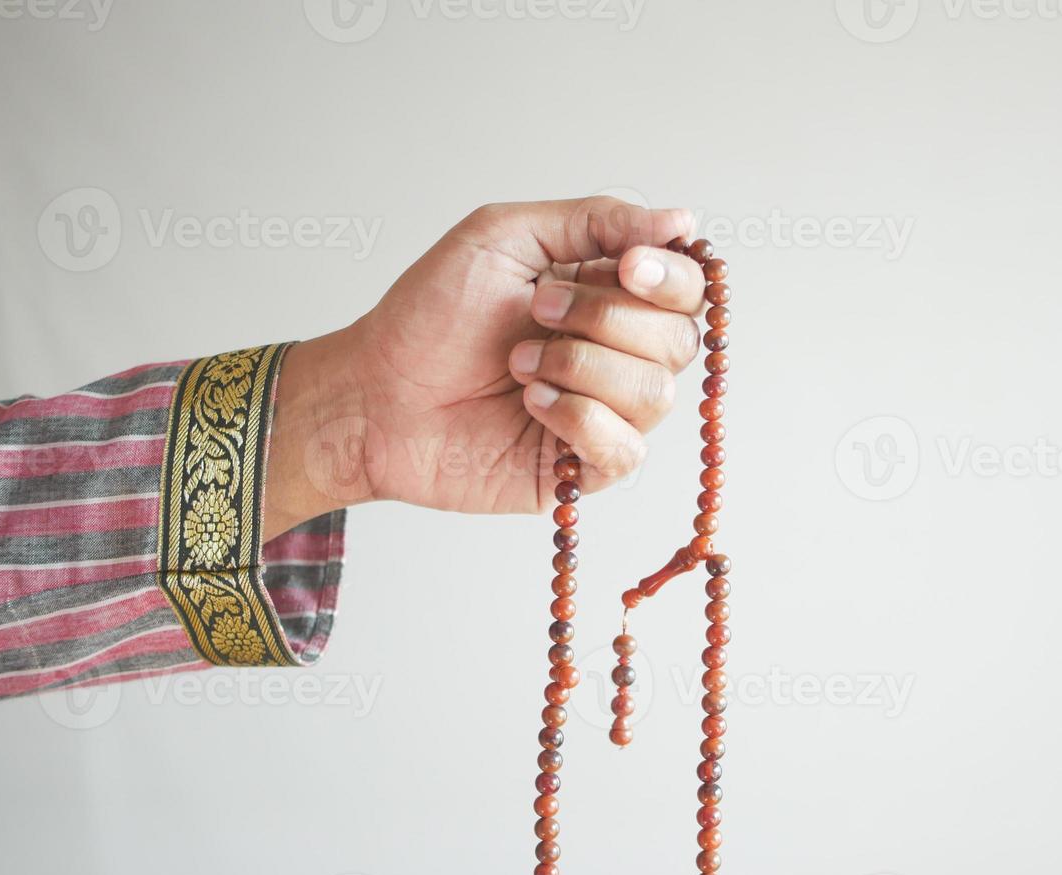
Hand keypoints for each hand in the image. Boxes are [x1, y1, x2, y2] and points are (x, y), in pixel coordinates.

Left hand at [265, 197, 702, 537]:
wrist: (375, 393)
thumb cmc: (428, 315)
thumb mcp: (505, 237)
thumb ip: (595, 220)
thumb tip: (683, 220)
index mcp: (608, 294)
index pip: (686, 287)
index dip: (669, 277)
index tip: (625, 266)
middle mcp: (618, 353)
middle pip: (679, 339)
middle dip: (605, 320)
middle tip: (534, 313)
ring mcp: (606, 412)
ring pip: (656, 393)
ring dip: (582, 367)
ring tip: (520, 364)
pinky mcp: (584, 466)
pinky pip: (626, 448)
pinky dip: (578, 418)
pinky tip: (530, 404)